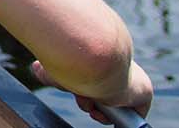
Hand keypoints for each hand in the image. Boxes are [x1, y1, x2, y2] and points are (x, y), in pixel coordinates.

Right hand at [32, 60, 151, 123]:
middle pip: (105, 96)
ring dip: (100, 111)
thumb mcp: (59, 69)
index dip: (85, 91)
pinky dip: (119, 120)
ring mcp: (133, 81)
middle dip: (90, 102)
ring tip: (91, 104)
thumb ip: (48, 70)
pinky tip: (105, 115)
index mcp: (104, 60)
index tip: (76, 92)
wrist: (96, 59)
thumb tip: (35, 67)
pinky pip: (132, 114)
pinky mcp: (143, 94)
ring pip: (115, 106)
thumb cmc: (75, 62)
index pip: (97, 82)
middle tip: (82, 99)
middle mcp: (121, 70)